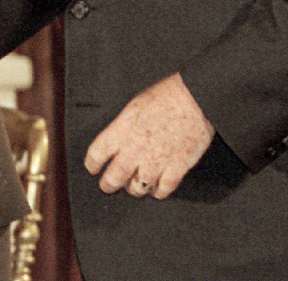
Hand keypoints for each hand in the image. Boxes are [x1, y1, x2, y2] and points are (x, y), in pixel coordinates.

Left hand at [84, 73, 214, 199]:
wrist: (195, 98)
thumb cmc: (166, 95)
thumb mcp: (134, 105)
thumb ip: (123, 126)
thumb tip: (118, 140)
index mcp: (122, 129)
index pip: (97, 154)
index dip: (92, 164)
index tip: (93, 168)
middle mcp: (135, 149)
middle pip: (114, 177)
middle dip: (108, 184)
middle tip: (108, 185)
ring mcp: (156, 161)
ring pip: (138, 188)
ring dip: (135, 189)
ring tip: (135, 187)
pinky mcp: (177, 168)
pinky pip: (163, 189)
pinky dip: (158, 192)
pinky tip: (157, 189)